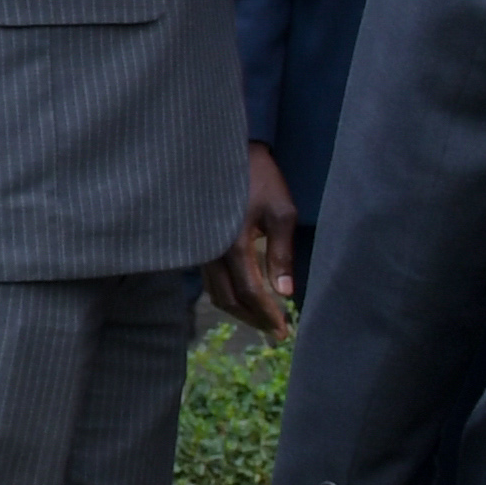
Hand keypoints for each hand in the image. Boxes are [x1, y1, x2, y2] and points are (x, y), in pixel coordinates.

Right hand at [207, 141, 299, 340]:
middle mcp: (211, 251)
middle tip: (275, 331)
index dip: (267, 315)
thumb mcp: (281, 212)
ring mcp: (202, 250)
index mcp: (233, 244)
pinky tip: (244, 296)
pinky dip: (228, 294)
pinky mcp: (200, 246)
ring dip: (239, 310)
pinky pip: (210, 280)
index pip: (250, 292)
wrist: (226, 153)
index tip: (284, 330)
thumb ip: (282, 254)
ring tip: (262, 318)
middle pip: (228, 300)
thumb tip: (285, 293)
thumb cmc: (260, 179)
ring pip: (216, 293)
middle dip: (252, 319)